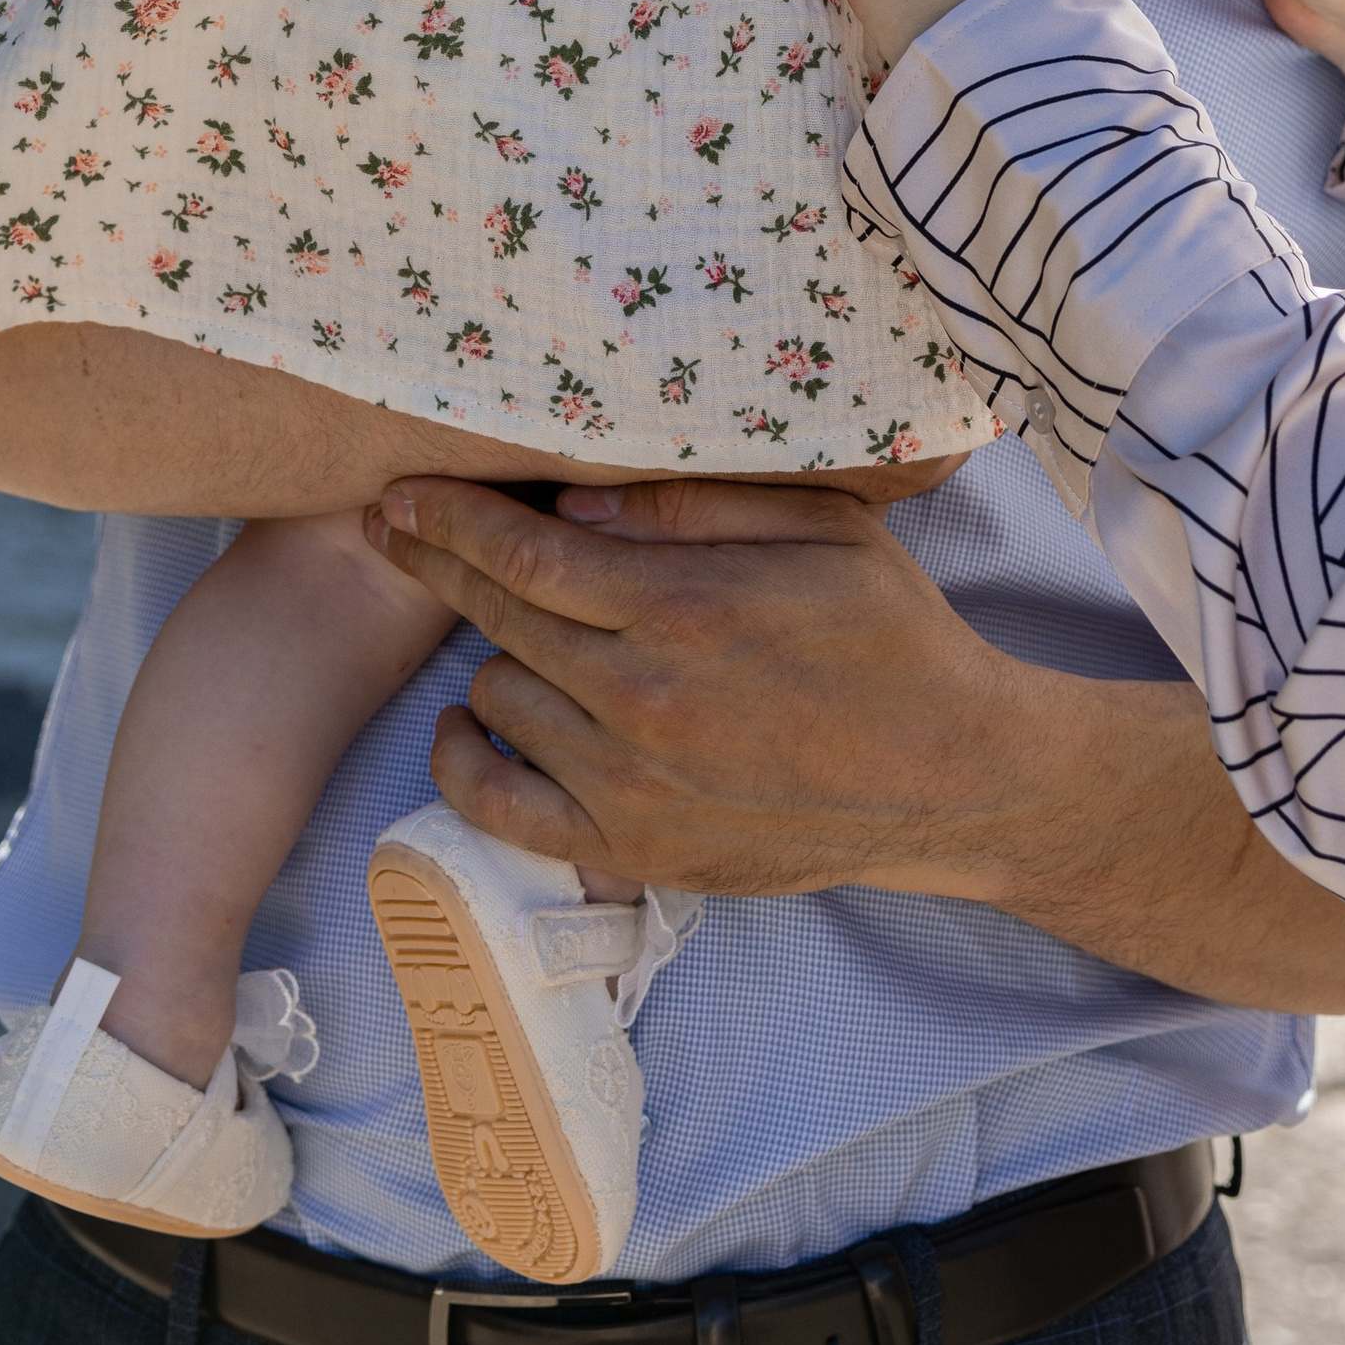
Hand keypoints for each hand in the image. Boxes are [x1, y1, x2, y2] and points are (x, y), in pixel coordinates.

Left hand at [366, 471, 1076, 898]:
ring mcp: (631, 787)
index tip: (399, 492)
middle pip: (496, 617)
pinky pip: (499, 808)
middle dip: (436, 561)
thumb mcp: (824, 528)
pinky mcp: (631, 852)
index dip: (449, 518)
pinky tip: (468, 725)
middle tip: (393, 525)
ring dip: (494, 651)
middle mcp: (643, 701)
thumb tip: (574, 505)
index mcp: (687, 608)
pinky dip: (464, 763)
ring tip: (521, 626)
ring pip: (496, 698)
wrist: (951, 776)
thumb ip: (695, 506)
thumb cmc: (894, 636)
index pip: (525, 554)